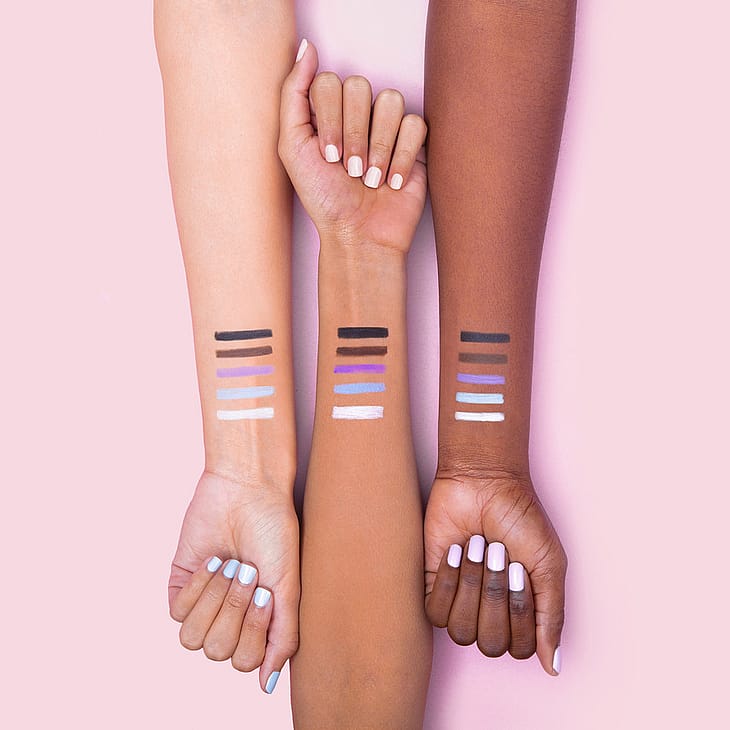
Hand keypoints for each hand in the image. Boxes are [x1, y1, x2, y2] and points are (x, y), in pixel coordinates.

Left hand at [168, 470, 298, 692]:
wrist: (248, 492)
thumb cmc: (275, 532)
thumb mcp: (287, 586)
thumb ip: (282, 638)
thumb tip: (267, 686)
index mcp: (257, 623)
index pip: (244, 662)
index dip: (253, 631)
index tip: (265, 592)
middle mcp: (230, 618)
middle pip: (217, 652)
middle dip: (234, 609)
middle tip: (247, 572)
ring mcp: (204, 604)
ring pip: (193, 640)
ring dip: (214, 600)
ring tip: (230, 566)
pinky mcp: (180, 586)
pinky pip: (177, 613)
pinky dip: (198, 586)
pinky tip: (213, 561)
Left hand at [278, 39, 427, 250]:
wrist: (358, 235)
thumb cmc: (323, 198)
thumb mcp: (292, 147)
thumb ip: (293, 94)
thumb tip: (306, 47)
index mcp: (327, 110)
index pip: (330, 81)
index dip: (330, 119)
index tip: (327, 156)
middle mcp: (358, 113)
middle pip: (360, 86)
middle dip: (353, 134)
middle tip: (349, 170)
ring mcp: (388, 126)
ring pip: (391, 100)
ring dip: (378, 146)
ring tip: (370, 179)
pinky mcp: (415, 143)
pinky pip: (415, 124)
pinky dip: (402, 156)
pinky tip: (392, 182)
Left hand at [424, 473, 566, 675]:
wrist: (485, 483)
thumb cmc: (521, 518)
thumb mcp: (548, 566)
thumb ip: (551, 618)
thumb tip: (553, 667)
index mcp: (519, 613)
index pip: (517, 649)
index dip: (519, 613)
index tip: (520, 569)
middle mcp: (489, 613)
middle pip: (490, 644)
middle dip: (496, 596)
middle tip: (499, 554)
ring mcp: (460, 601)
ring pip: (462, 632)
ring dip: (473, 586)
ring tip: (478, 549)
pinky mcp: (433, 585)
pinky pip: (436, 612)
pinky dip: (450, 581)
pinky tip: (457, 551)